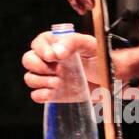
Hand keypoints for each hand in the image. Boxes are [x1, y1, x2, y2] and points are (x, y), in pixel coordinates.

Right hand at [22, 33, 138, 103]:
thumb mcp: (90, 45)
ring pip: (30, 78)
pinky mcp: (51, 93)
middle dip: (38, 66)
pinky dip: (41, 95)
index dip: (40, 49)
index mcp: (56, 45)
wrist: (110, 80)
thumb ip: (73, 43)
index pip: (38, 43)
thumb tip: (56, 52)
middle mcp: (49, 61)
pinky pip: (36, 95)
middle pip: (28, 60)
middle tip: (57, 71)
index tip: (51, 57)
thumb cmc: (101, 59)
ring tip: (59, 83)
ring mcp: (49, 77)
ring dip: (41, 81)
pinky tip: (53, 92)